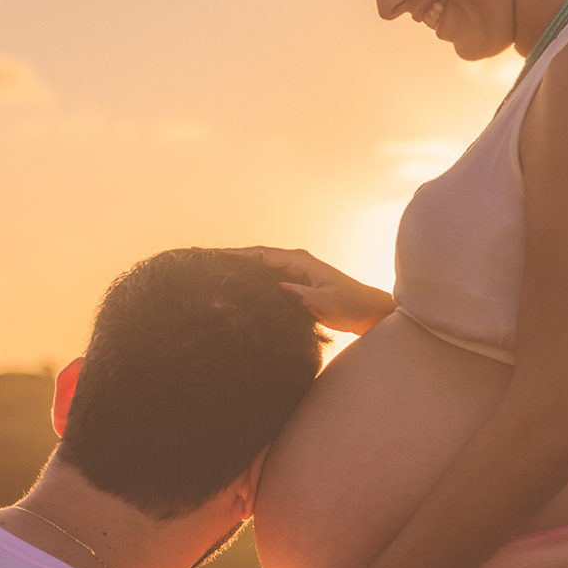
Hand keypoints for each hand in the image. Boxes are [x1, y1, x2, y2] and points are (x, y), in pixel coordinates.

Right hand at [224, 247, 395, 335]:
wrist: (367, 312)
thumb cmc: (350, 304)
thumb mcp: (326, 301)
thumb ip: (301, 295)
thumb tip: (277, 287)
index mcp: (298, 260)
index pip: (259, 255)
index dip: (234, 255)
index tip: (210, 256)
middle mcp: (292, 262)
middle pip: (253, 257)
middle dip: (228, 258)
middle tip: (200, 260)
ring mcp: (292, 273)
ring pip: (257, 269)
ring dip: (237, 269)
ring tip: (209, 272)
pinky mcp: (292, 286)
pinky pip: (264, 280)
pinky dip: (249, 282)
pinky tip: (234, 289)